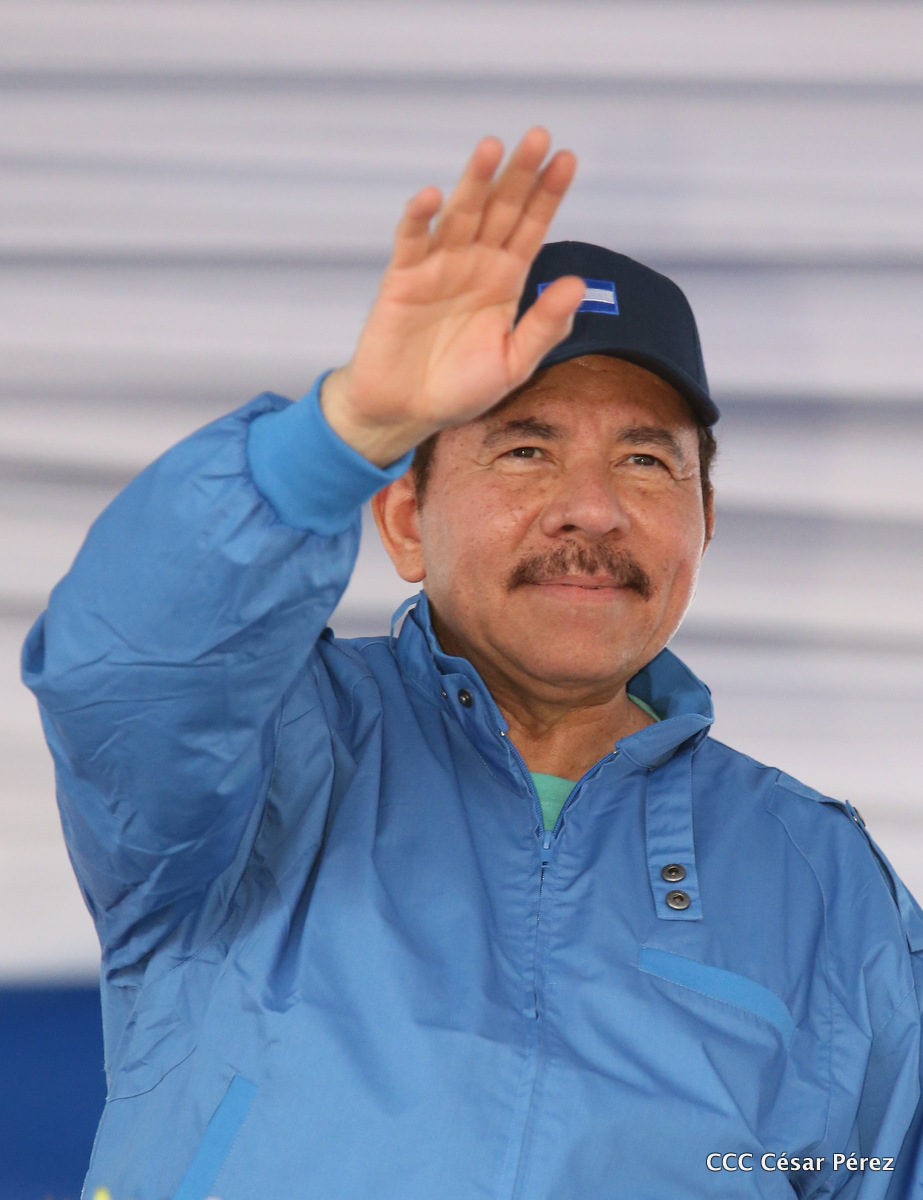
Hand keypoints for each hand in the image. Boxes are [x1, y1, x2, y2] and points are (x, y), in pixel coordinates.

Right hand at [320, 127, 582, 465]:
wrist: (408, 411)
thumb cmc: (462, 389)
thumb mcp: (513, 363)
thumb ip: (544, 326)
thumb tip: (578, 285)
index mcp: (506, 279)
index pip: (531, 226)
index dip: (548, 193)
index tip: (567, 159)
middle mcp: (475, 263)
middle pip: (500, 209)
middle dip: (519, 174)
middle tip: (538, 137)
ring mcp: (438, 267)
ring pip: (460, 215)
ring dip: (474, 182)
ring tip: (492, 148)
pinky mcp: (402, 279)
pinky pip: (412, 241)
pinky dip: (419, 218)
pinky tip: (431, 196)